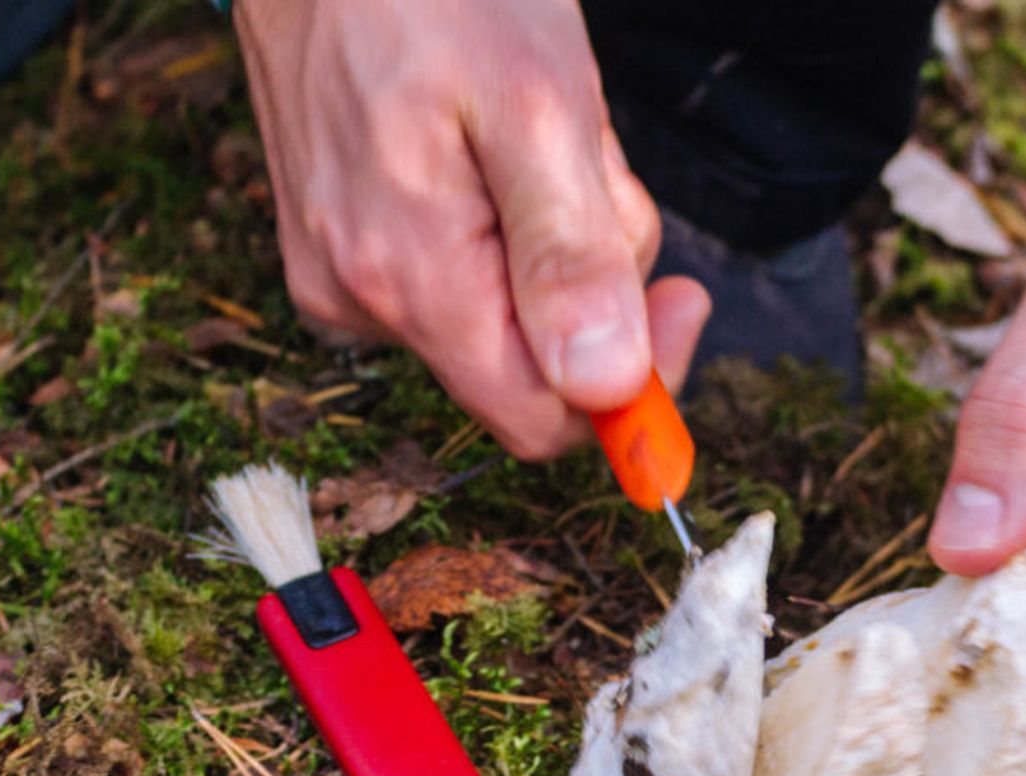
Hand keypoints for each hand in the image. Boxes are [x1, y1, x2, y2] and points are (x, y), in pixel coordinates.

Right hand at [233, 0, 709, 456]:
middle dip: (594, 273)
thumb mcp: (538, 106)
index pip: (546, 419)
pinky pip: (461, 269)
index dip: (635, 381)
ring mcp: (343, 273)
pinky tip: (486, 137)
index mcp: (412, 280)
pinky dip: (503, 214)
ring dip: (554, 234)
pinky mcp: (340, 242)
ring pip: (505, 310)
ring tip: (528, 125)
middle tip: (586, 156)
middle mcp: (363, 298)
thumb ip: (571, 255)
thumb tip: (606, 385)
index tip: (685, 294)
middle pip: (535, 361)